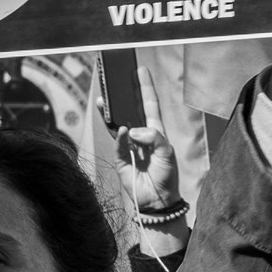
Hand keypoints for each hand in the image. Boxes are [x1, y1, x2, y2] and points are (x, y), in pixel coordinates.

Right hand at [115, 65, 180, 210]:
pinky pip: (118, 143)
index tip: (140, 71)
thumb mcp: (167, 153)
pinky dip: (119, 136)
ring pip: (118, 124)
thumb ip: (153, 137)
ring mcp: (129, 146)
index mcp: (156, 132)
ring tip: (104, 100)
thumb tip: (133, 129)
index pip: (149, 105)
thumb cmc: (166, 176)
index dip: (145, 88)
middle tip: (116, 80)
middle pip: (130, 111)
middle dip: (123, 96)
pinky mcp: (120, 158)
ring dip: (111, 113)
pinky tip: (122, 129)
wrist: (157, 200)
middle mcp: (141, 136)